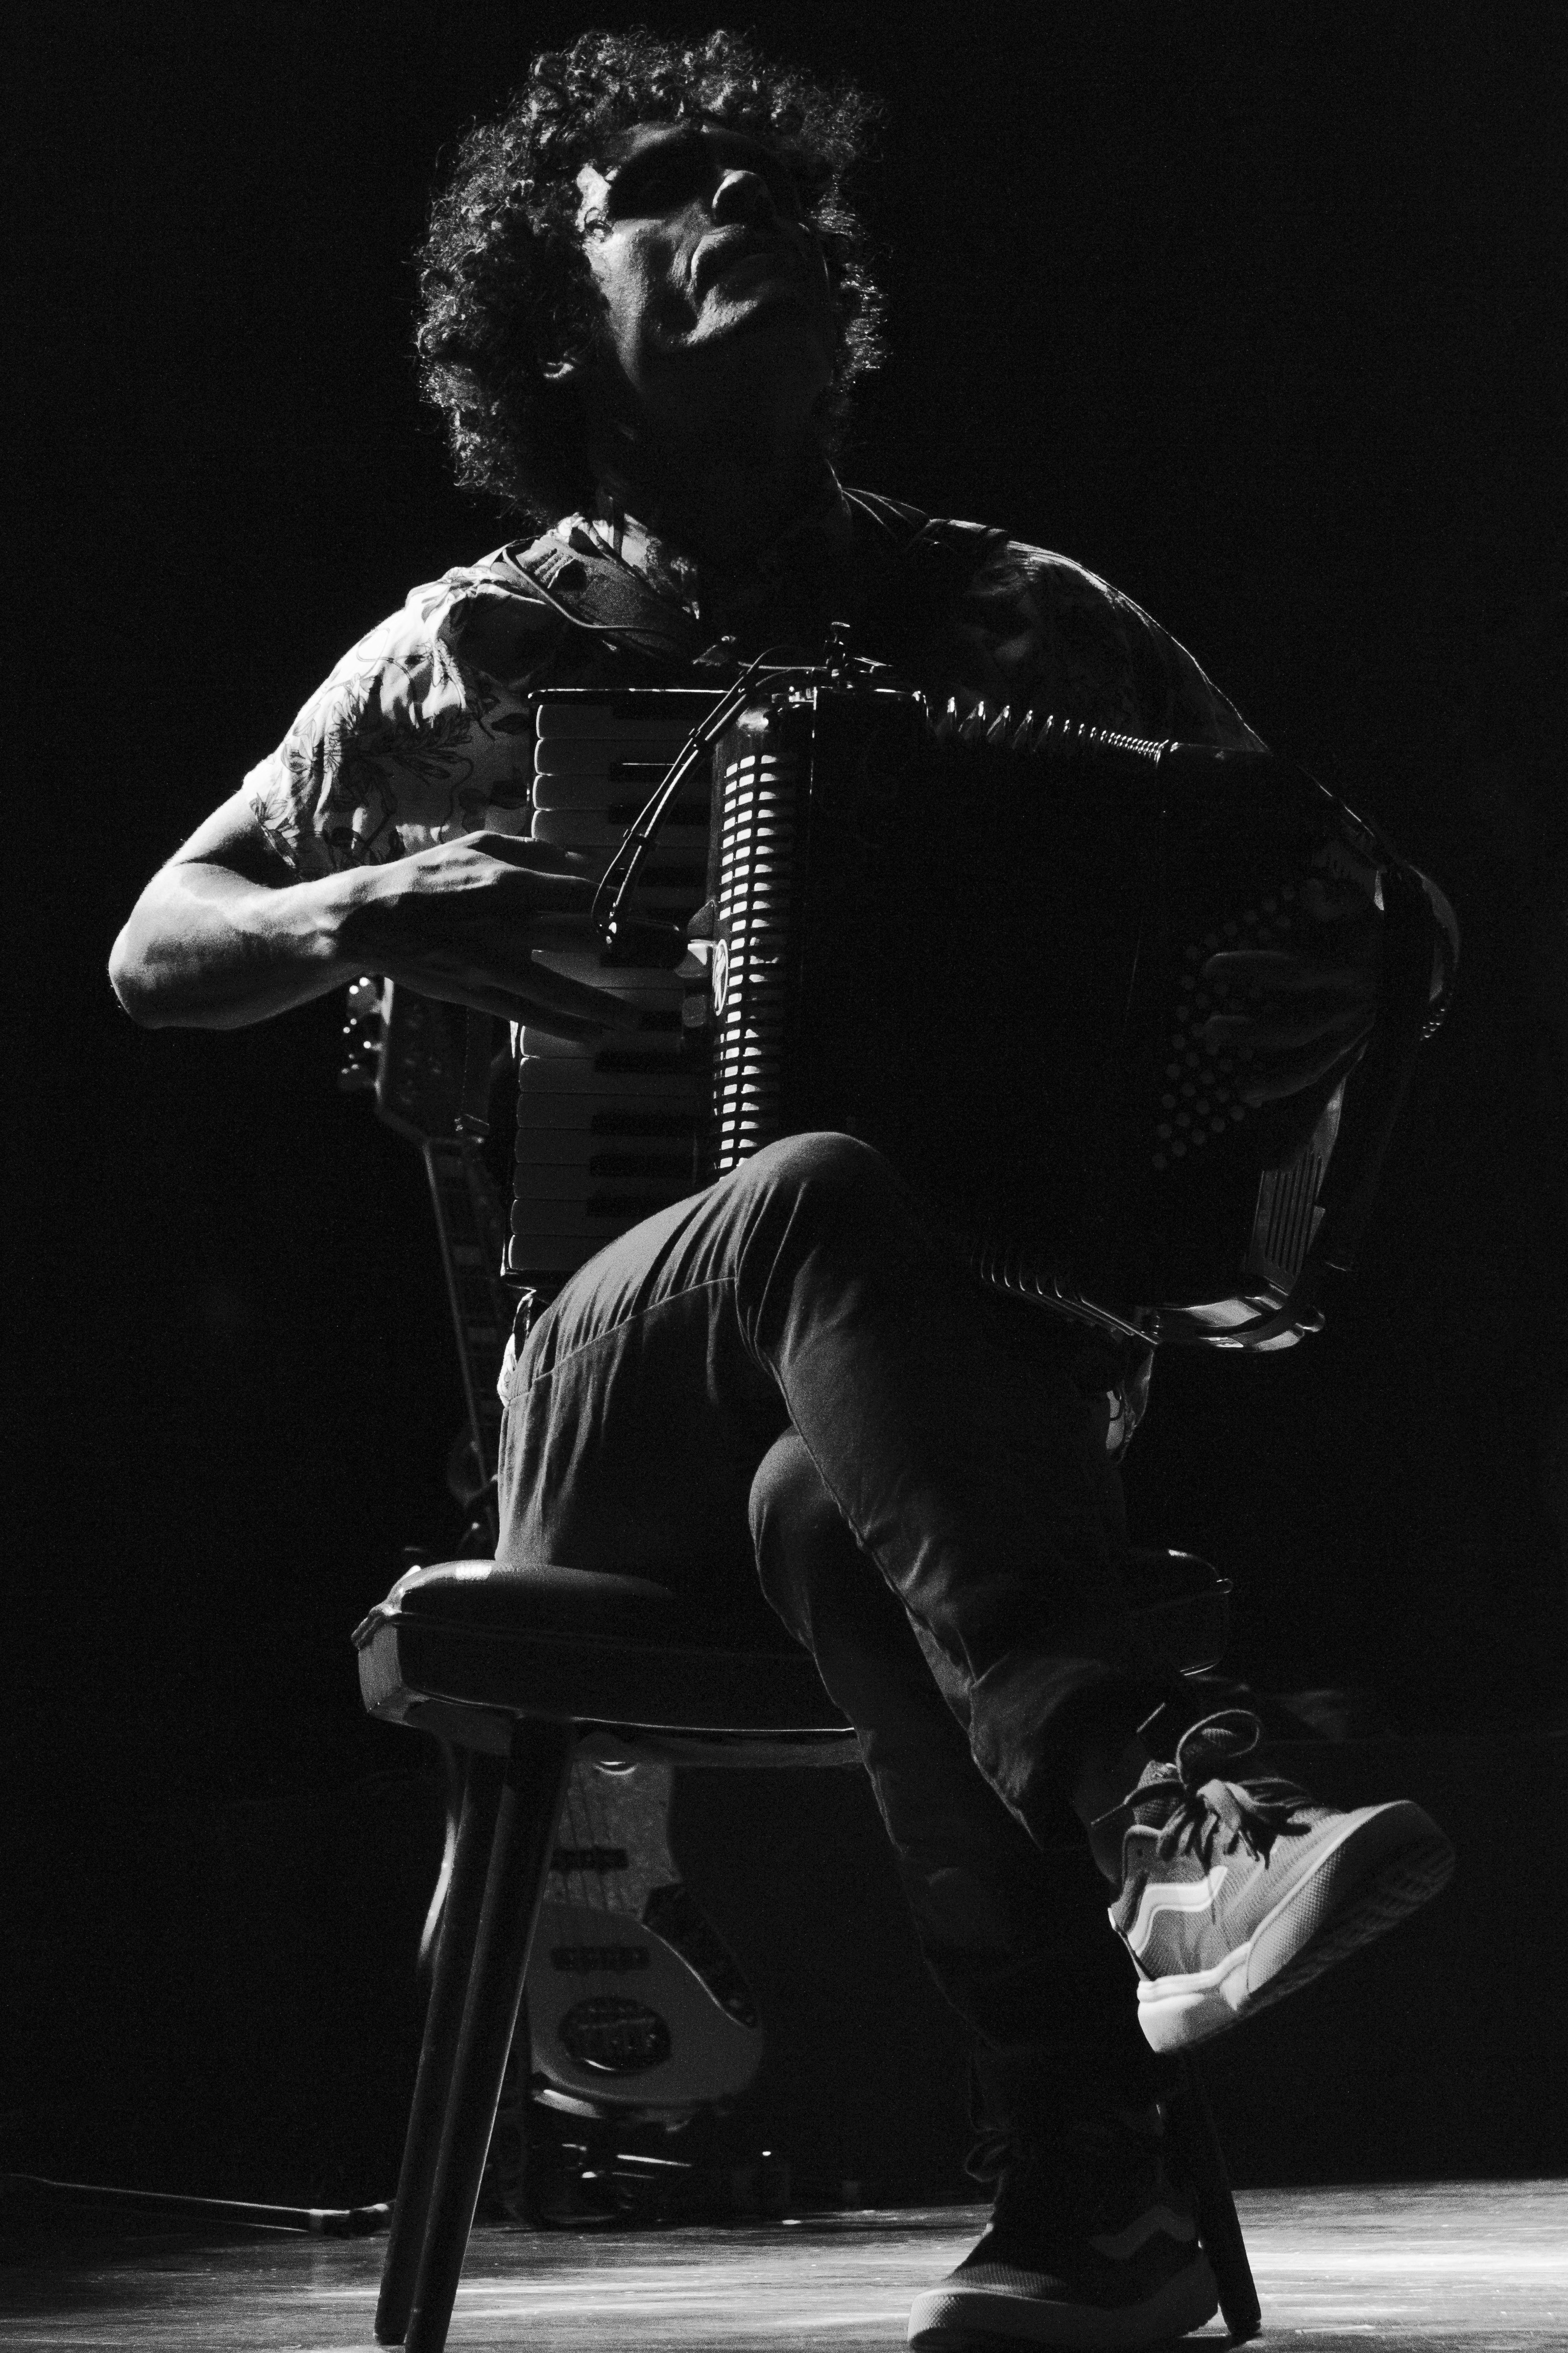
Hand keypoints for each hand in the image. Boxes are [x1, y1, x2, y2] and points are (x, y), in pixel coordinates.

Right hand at [339, 832, 638, 1041]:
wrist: (370, 917)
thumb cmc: (430, 875)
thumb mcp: (482, 844)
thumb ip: (538, 853)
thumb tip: (590, 864)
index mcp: (507, 878)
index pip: (581, 891)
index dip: (623, 903)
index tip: (651, 914)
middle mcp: (503, 921)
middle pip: (579, 935)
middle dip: (628, 948)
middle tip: (669, 961)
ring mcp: (489, 961)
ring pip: (555, 985)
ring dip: (600, 1005)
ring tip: (635, 1019)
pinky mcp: (476, 992)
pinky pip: (526, 1013)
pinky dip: (561, 1026)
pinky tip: (592, 1036)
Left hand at [1198, 875, 1380, 1104]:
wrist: (1418, 962)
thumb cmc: (1367, 929)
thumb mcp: (1356, 907)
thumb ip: (1332, 901)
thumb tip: (1308, 890)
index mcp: (1343, 968)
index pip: (1291, 972)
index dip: (1251, 969)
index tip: (1209, 967)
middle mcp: (1345, 1006)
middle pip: (1295, 1028)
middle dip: (1250, 1033)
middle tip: (1205, 1030)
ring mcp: (1348, 1033)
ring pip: (1310, 1063)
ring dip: (1272, 1077)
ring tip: (1235, 1087)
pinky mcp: (1347, 1050)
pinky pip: (1315, 1075)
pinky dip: (1283, 1087)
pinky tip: (1248, 1093)